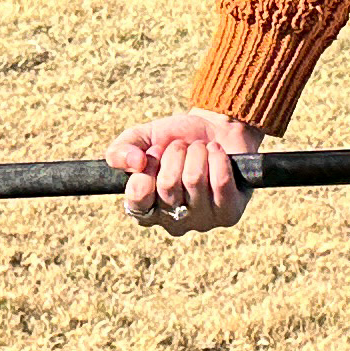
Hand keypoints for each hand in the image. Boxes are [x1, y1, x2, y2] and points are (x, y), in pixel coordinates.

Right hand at [108, 109, 260, 232]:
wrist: (216, 128)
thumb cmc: (176, 138)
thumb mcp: (142, 138)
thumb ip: (121, 150)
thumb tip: (135, 163)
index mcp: (145, 209)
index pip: (136, 200)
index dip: (146, 169)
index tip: (155, 152)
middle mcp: (172, 222)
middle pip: (167, 185)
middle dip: (175, 153)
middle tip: (182, 148)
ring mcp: (202, 221)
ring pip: (194, 180)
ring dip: (197, 152)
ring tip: (200, 150)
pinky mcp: (229, 214)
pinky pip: (220, 183)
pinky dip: (217, 158)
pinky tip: (217, 153)